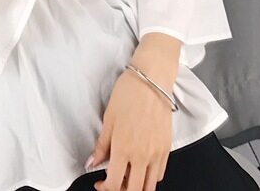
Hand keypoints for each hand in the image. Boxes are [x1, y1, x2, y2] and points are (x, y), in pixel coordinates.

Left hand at [89, 68, 172, 190]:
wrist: (151, 80)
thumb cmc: (128, 94)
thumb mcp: (108, 118)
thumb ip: (101, 145)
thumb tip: (92, 163)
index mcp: (123, 148)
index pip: (114, 184)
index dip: (105, 188)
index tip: (100, 183)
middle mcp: (142, 155)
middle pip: (133, 190)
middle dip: (120, 190)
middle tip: (113, 180)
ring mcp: (157, 153)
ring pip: (148, 187)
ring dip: (136, 186)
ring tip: (127, 174)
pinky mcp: (167, 148)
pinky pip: (159, 174)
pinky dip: (149, 177)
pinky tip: (141, 166)